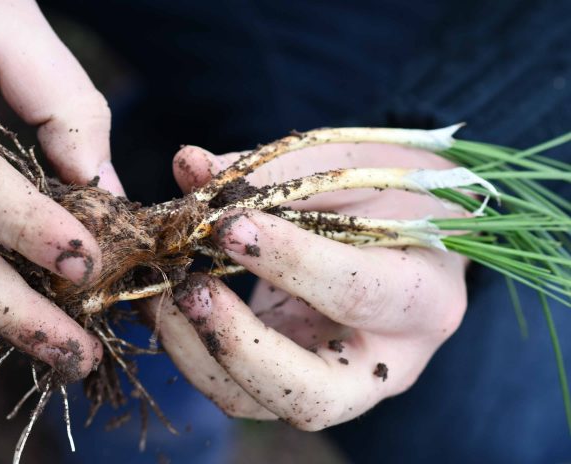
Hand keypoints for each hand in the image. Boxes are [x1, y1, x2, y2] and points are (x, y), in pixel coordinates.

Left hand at [144, 141, 467, 428]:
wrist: (413, 231)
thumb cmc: (390, 193)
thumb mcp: (351, 168)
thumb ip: (274, 173)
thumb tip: (190, 166)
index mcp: (424, 299)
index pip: (355, 292)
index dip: (287, 260)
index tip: (225, 222)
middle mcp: (386, 363)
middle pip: (312, 397)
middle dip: (237, 345)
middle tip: (187, 288)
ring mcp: (336, 382)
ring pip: (257, 403)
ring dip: (194, 352)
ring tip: (160, 292)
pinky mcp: (292, 380)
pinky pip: (234, 386)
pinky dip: (190, 349)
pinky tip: (164, 302)